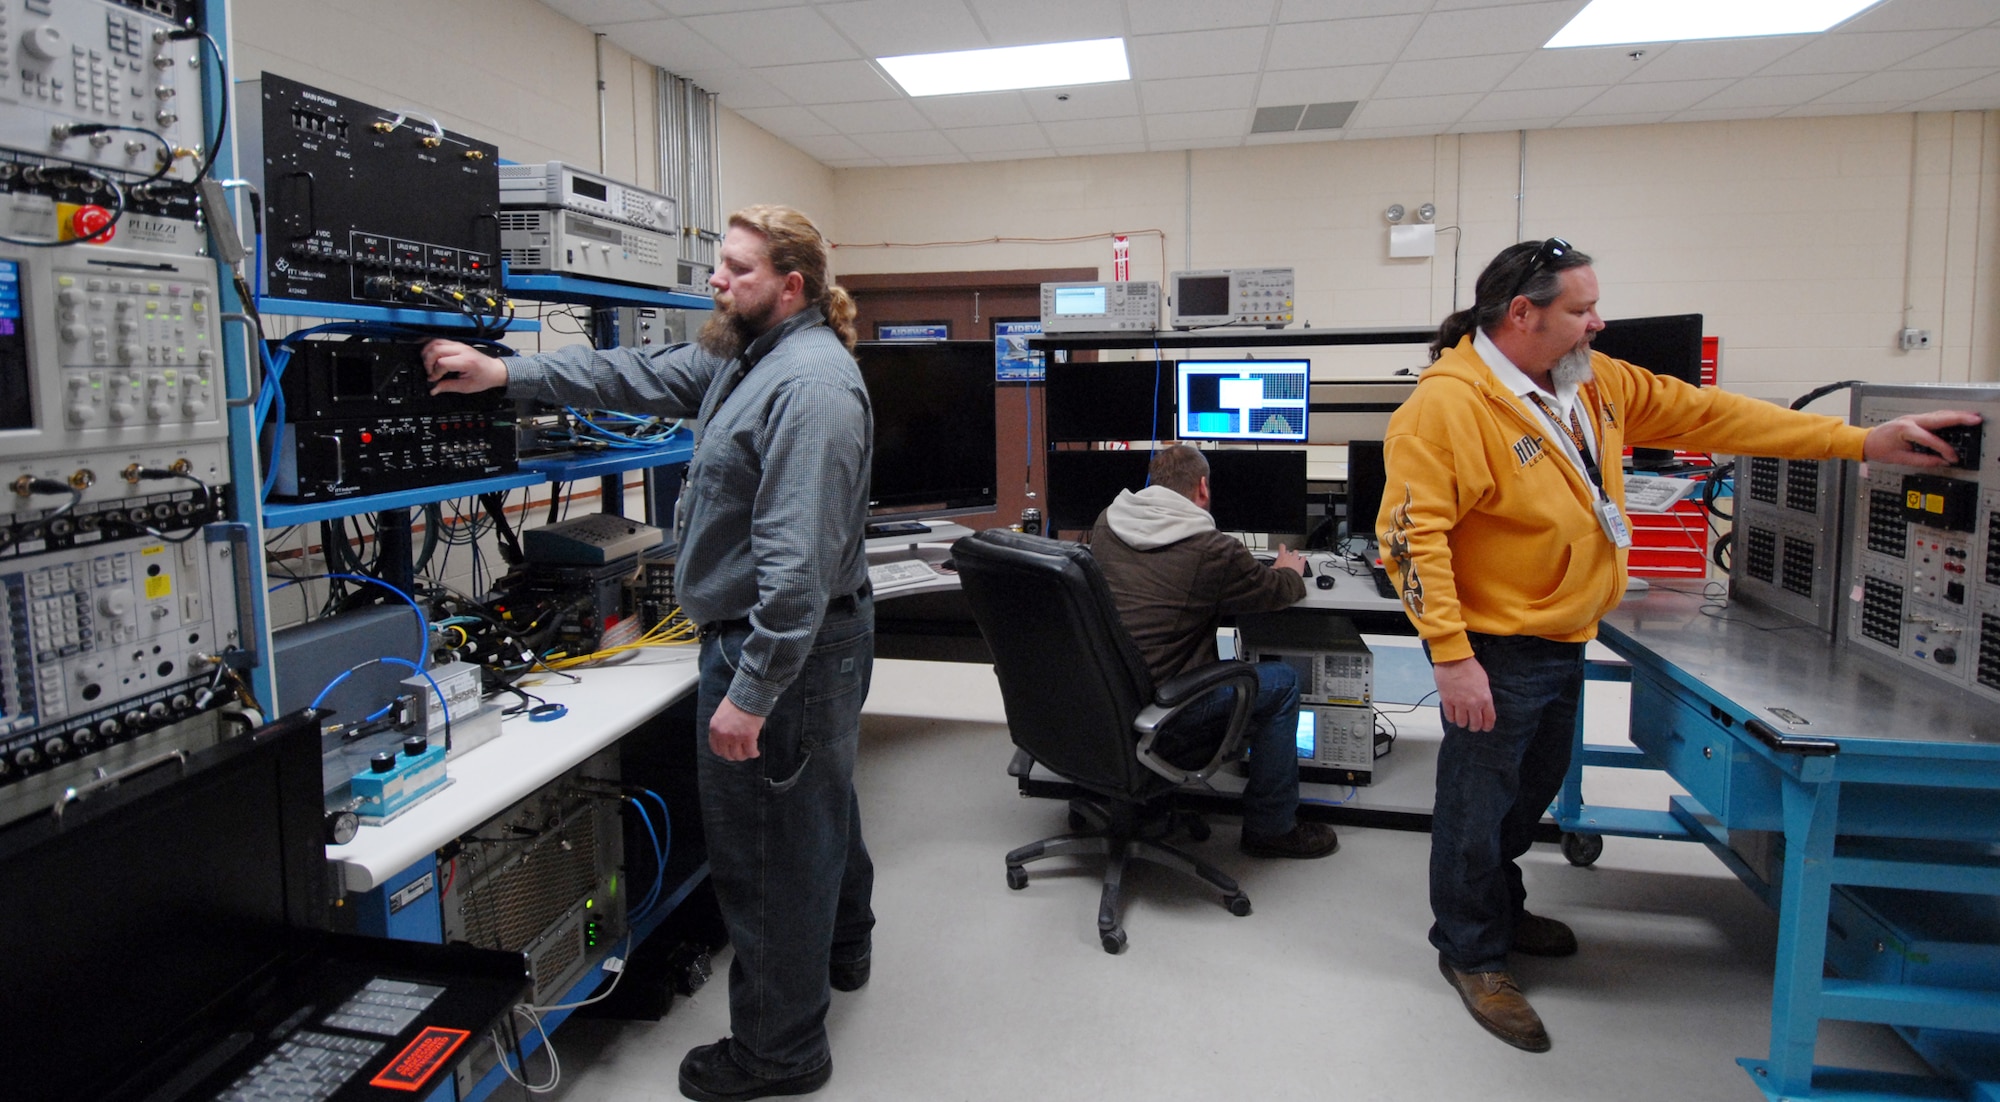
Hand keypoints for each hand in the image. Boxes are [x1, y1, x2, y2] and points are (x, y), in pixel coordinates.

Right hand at [421, 338, 508, 394]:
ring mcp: (459, 345)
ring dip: (427, 352)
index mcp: (467, 361)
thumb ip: (448, 387)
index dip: (435, 372)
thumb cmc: (484, 378)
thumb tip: (434, 389)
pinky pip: (440, 340)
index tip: (434, 379)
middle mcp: (462, 350)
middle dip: (428, 362)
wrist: (495, 370)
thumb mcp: (467, 387)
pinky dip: (431, 346)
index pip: (443, 362)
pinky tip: (428, 354)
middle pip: (436, 349)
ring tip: (427, 364)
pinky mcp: (457, 344)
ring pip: (436, 342)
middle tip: (429, 372)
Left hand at [707, 697, 765, 760]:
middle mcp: (723, 735)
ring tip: (748, 753)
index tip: (728, 752)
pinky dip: (753, 754)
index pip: (716, 748)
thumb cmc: (737, 701)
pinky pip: (750, 752)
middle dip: (734, 756)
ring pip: (738, 755)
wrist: (748, 695)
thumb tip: (727, 738)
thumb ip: (722, 727)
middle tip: (740, 754)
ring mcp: (735, 737)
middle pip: (727, 754)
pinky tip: (756, 752)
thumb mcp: (721, 714)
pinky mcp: (748, 737)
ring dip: (744, 756)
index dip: (723, 752)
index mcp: (715, 728)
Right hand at [1271, 543, 1306, 575]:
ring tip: (1295, 557)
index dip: (1282, 546)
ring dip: (1295, 554)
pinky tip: (1303, 559)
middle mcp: (1289, 556)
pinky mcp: (1301, 563)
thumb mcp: (1273, 570)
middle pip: (1289, 551)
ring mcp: (1295, 559)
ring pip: (1296, 552)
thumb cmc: (1280, 574)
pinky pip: (1303, 558)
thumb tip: (1271, 569)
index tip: (1282, 546)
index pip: (1282, 547)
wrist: (1287, 578)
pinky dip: (1303, 558)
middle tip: (1287, 557)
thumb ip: (1273, 567)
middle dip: (1288, 554)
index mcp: (1281, 557)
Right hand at [1432, 655, 1494, 732]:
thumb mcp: (1484, 682)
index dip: (1487, 726)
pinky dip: (1451, 718)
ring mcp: (1459, 703)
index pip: (1489, 719)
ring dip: (1462, 722)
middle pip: (1475, 724)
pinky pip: (1450, 716)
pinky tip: (1453, 715)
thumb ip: (1484, 696)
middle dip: (1474, 727)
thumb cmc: (1469, 667)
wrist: (1453, 660)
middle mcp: (1473, 703)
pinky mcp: (1447, 701)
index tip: (1485, 727)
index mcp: (1485, 698)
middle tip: (1472, 725)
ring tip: (1462, 719)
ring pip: (1462, 723)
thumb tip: (1483, 705)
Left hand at [1862, 410, 1981, 466]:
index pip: (1930, 439)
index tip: (1952, 458)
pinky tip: (1958, 417)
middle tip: (1975, 420)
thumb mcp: (1900, 459)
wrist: (1866, 440)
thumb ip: (1922, 461)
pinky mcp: (1915, 419)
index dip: (1944, 449)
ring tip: (1972, 417)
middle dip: (1959, 419)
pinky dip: (1948, 416)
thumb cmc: (1879, 448)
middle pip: (1939, 418)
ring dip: (1956, 415)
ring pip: (1939, 414)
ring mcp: (1913, 417)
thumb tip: (1940, 462)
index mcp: (1905, 430)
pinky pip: (1935, 416)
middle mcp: (1910, 420)